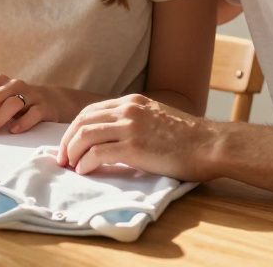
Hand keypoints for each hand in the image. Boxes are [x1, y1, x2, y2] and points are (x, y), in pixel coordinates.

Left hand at [57, 94, 221, 180]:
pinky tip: (85, 171)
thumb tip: (113, 139)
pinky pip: (98, 153)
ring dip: (72, 152)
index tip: (69, 145)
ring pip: (85, 135)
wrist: (210, 145)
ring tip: (71, 166)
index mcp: (132, 102)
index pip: (90, 110)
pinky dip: (86, 163)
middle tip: (62, 158)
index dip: (74, 128)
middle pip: (82, 121)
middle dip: (67, 140)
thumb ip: (135, 122)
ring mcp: (130, 127)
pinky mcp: (134, 147)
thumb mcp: (157, 118)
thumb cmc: (188, 138)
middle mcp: (128, 110)